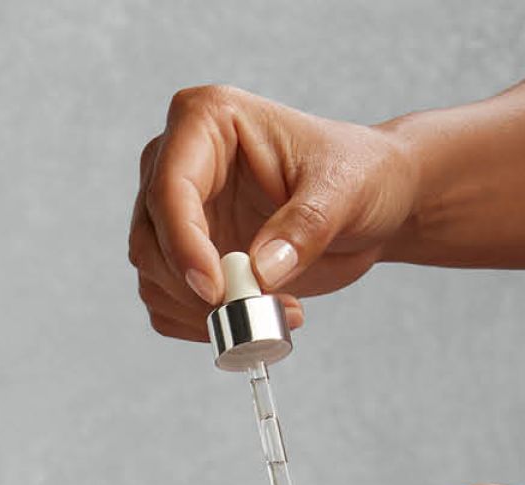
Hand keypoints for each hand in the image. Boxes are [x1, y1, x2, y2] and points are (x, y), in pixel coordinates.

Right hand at [130, 84, 423, 339]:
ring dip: (204, 311)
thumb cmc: (361, 172)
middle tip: (255, 310)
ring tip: (278, 309)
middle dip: (195, 288)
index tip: (217, 289)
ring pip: (153, 277)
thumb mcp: (345, 189)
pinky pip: (167, 303)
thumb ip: (304, 226)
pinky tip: (260, 314)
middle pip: (150, 239)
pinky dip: (203, 324)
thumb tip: (258, 274)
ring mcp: (173, 214)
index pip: (170, 188)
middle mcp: (175, 164)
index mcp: (204, 121)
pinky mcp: (181, 255)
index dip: (184, 244)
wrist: (373, 199)